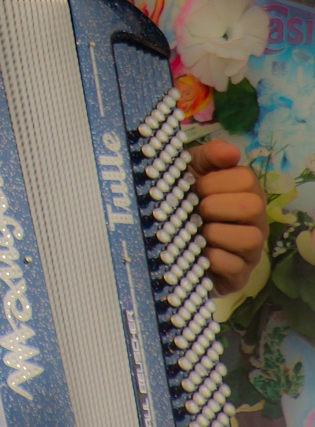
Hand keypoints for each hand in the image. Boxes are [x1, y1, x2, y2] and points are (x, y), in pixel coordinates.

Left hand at [190, 139, 267, 295]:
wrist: (170, 240)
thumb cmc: (186, 200)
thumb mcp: (191, 171)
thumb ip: (209, 156)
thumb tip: (231, 151)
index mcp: (246, 191)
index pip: (245, 178)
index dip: (214, 182)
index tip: (194, 187)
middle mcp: (255, 219)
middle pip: (252, 206)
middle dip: (215, 206)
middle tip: (196, 210)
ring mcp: (251, 249)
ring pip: (250, 238)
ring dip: (216, 233)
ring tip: (197, 232)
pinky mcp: (239, 275)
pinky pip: (235, 267)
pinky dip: (212, 259)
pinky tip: (198, 253)